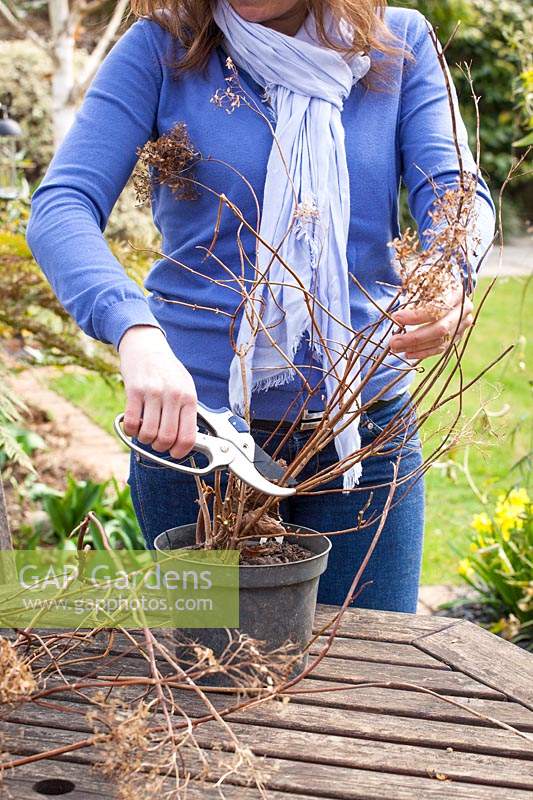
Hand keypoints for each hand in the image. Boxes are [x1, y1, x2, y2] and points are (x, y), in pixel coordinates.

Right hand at [118, 325, 196, 458]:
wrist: (146, 346)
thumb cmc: (167, 371)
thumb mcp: (185, 387)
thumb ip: (187, 411)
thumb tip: (187, 440)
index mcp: (189, 397)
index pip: (188, 436)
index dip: (180, 452)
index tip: (174, 453)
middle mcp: (173, 395)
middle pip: (166, 439)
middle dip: (160, 448)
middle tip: (157, 442)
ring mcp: (153, 392)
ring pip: (148, 434)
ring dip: (145, 440)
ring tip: (145, 432)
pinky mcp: (134, 391)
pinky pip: (132, 423)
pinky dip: (131, 431)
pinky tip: (133, 425)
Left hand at [389, 285, 473, 360]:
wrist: (451, 291)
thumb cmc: (434, 286)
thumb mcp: (427, 284)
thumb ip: (415, 295)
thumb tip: (396, 317)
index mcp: (457, 293)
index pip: (437, 308)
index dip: (416, 315)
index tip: (396, 317)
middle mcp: (464, 311)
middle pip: (440, 329)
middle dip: (414, 338)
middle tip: (393, 341)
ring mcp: (463, 326)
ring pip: (439, 341)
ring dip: (415, 347)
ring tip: (396, 348)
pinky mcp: (458, 336)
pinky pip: (441, 349)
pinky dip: (423, 352)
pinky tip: (408, 353)